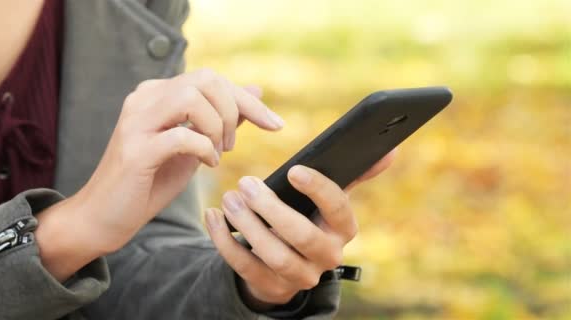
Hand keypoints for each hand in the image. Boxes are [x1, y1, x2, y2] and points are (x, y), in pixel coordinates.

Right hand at [36, 69, 282, 280]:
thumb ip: (221, 118)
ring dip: (217, 126)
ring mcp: (136, 122)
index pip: (212, 79)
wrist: (104, 217)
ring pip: (192, 97)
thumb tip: (255, 92)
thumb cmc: (150, 182)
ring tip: (217, 152)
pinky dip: (203, 149)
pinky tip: (206, 164)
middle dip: (234, 110)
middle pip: (205, 79)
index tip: (276, 125)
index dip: (249, 100)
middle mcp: (144, 99)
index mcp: (157, 94)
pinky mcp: (135, 150)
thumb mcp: (194, 147)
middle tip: (231, 144)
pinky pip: (181, 135)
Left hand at [205, 153, 394, 308]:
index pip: (339, 210)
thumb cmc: (308, 216)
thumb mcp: (328, 198)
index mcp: (344, 229)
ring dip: (247, 224)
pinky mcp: (271, 287)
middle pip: (301, 236)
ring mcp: (300, 276)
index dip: (318, 190)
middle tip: (246, 183)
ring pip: (272, 254)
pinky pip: (244, 267)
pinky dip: (224, 240)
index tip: (294, 170)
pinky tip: (212, 216)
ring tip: (228, 198)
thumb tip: (390, 149)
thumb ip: (354, 173)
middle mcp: (327, 256)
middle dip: (271, 208)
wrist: (286, 262)